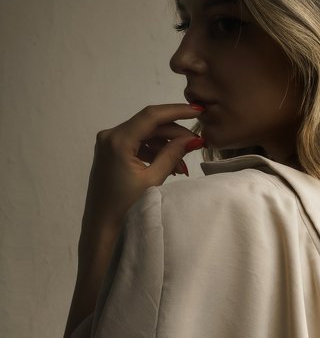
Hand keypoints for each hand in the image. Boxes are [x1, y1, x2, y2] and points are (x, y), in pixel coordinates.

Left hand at [79, 102, 203, 240]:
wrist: (102, 226)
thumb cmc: (126, 207)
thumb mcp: (153, 180)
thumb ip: (172, 154)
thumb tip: (193, 138)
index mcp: (118, 140)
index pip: (151, 115)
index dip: (177, 110)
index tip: (198, 111)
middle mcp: (111, 135)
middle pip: (149, 124)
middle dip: (174, 133)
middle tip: (196, 144)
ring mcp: (109, 142)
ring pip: (145, 134)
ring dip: (166, 144)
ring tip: (183, 165)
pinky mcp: (111, 151)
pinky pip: (138, 144)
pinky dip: (155, 151)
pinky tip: (170, 165)